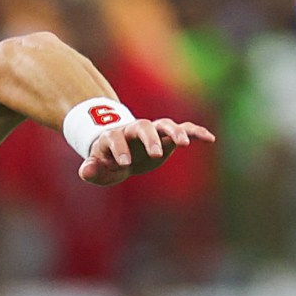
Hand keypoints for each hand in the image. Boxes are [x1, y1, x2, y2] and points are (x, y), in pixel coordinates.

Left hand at [78, 117, 213, 186]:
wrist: (119, 153)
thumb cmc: (106, 162)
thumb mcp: (97, 169)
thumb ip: (91, 170)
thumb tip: (86, 171)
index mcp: (114, 137)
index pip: (115, 139)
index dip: (119, 149)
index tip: (124, 163)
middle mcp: (134, 130)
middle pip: (142, 127)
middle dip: (150, 138)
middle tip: (156, 154)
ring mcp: (152, 131)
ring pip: (164, 124)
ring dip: (175, 131)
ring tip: (186, 144)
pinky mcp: (166, 137)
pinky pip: (184, 129)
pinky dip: (196, 132)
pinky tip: (210, 139)